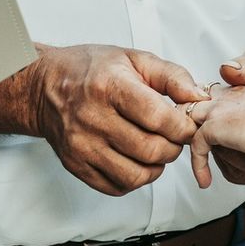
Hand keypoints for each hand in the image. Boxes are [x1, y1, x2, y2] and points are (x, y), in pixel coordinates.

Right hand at [31, 45, 205, 196]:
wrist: (44, 87)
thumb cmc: (91, 70)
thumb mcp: (134, 59)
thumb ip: (172, 76)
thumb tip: (200, 97)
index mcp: (109, 86)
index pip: (158, 118)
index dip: (183, 126)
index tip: (187, 124)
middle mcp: (92, 118)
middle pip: (150, 150)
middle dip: (174, 148)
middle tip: (174, 138)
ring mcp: (81, 146)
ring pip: (136, 175)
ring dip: (156, 167)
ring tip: (155, 149)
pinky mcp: (75, 165)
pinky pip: (116, 186)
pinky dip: (135, 178)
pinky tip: (135, 159)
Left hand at [189, 85, 244, 189]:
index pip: (220, 97)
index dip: (218, 117)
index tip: (223, 137)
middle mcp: (230, 96)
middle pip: (200, 109)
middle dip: (200, 129)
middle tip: (205, 153)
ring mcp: (219, 111)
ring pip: (200, 131)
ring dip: (209, 153)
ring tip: (213, 171)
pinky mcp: (213, 127)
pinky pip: (196, 147)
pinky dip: (199, 165)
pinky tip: (204, 181)